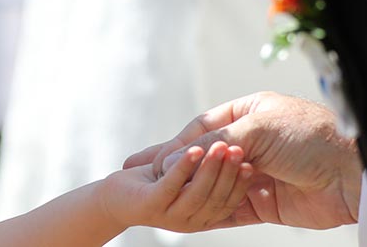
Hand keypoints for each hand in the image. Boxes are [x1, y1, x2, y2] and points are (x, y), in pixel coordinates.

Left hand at [100, 141, 255, 233]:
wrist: (114, 199)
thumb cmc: (153, 186)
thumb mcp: (187, 178)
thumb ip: (208, 172)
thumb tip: (235, 150)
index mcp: (203, 216)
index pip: (230, 202)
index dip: (242, 184)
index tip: (252, 162)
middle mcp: (189, 220)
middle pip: (217, 198)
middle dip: (230, 173)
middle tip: (240, 150)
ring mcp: (170, 214)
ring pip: (198, 193)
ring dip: (210, 168)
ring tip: (221, 146)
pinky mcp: (151, 204)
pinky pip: (172, 185)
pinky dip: (184, 166)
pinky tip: (195, 149)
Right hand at [126, 92, 361, 229]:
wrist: (355, 174)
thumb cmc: (311, 137)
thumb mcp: (258, 129)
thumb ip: (217, 141)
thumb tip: (180, 154)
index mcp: (250, 113)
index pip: (203, 128)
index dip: (177, 144)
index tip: (153, 161)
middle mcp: (253, 142)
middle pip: (205, 158)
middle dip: (176, 168)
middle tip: (144, 179)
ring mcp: (259, 174)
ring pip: (215, 185)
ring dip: (192, 191)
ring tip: (162, 200)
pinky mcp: (267, 203)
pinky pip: (231, 210)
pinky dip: (209, 213)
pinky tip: (187, 217)